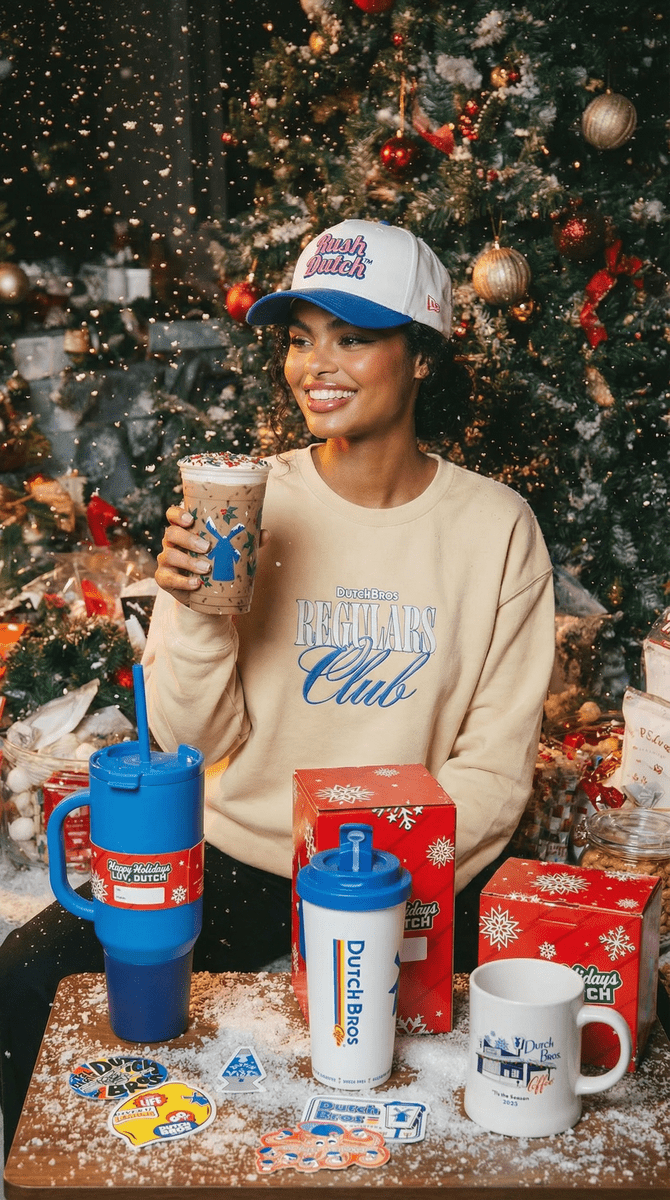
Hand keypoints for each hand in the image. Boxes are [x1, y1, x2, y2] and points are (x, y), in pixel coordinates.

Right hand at [155, 508, 269, 606]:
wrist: (206, 594)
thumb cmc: (217, 564)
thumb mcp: (230, 551)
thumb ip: (245, 541)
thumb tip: (265, 534)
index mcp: (185, 529)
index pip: (173, 515)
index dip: (177, 514)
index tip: (190, 519)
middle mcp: (172, 542)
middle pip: (171, 533)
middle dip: (188, 539)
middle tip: (207, 547)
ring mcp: (166, 560)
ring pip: (169, 555)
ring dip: (188, 562)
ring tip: (207, 568)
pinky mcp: (164, 579)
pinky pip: (168, 578)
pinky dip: (183, 581)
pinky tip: (196, 584)